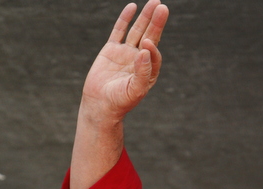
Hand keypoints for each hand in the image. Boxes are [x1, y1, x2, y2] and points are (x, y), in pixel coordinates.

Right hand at [81, 1, 168, 119]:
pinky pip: (120, 31)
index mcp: (149, 71)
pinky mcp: (112, 49)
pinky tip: (132, 7)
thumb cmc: (120, 101)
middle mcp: (140, 60)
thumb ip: (142, 72)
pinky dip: (125, 19)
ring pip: (137, 31)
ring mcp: (126, 53)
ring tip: (154, 2)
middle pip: (150, 37)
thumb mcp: (135, 90)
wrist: (100, 104)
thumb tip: (145, 51)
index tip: (148, 42)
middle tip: (163, 7)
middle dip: (156, 22)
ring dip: (145, 17)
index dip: (152, 47)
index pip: (154, 54)